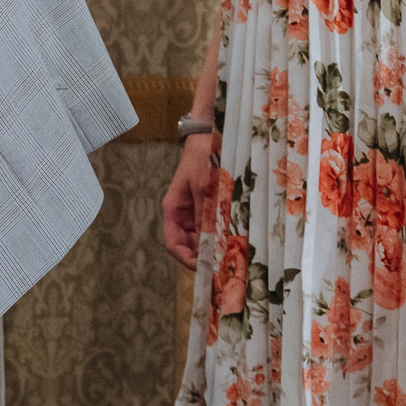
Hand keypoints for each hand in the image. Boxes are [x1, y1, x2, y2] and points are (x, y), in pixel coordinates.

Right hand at [159, 133, 218, 267]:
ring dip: (213, 249)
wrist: (210, 136)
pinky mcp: (208, 208)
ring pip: (201, 240)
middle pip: (187, 245)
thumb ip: (205, 216)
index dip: (186, 259)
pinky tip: (233, 242)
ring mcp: (195, 212)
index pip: (173, 244)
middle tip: (222, 269)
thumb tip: (209, 245)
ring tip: (230, 259)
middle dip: (202, 258)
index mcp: (173, 209)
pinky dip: (220, 237)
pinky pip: (211, 229)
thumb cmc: (203, 159)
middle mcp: (182, 214)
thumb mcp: (205, 188)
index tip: (205, 269)